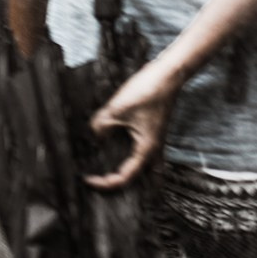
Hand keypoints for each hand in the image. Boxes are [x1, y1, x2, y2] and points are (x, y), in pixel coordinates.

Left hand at [86, 60, 180, 189]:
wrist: (169, 74)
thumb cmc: (148, 91)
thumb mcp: (117, 109)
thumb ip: (101, 125)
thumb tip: (92, 136)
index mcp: (146, 150)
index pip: (124, 178)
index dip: (104, 182)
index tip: (87, 179)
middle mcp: (153, 150)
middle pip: (139, 179)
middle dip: (120, 184)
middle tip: (100, 181)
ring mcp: (155, 141)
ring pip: (146, 168)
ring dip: (131, 174)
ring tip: (111, 173)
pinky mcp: (153, 130)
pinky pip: (145, 153)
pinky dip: (134, 158)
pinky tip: (121, 150)